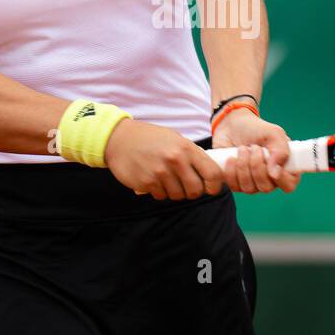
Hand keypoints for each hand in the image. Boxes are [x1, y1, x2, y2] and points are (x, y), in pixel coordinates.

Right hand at [104, 119, 225, 199]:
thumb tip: (209, 174)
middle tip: (186, 186)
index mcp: (186, 148)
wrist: (119, 139)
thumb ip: (191, 155)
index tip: (210, 188)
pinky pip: (161, 196)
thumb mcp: (175, 139)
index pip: (212, 173)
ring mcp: (161, 172)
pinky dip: (160, 192)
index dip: (215, 185)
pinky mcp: (147, 183)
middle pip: (196, 190)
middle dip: (193, 192)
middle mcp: (176, 160)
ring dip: (175, 192)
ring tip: (167, 180)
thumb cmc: (150, 138)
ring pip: (178, 196)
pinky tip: (154, 180)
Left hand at [212, 108, 301, 194]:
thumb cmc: (257, 129)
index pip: (289, 185)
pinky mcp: (236, 183)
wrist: (233, 126)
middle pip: (266, 188)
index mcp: (285, 168)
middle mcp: (270, 180)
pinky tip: (231, 157)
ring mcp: (253, 184)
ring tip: (242, 149)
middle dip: (257, 166)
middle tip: (254, 147)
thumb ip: (281, 152)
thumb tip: (275, 174)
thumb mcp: (274, 134)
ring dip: (243, 166)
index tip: (270, 160)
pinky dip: (231, 171)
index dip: (280, 178)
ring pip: (249, 188)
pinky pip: (235, 186)